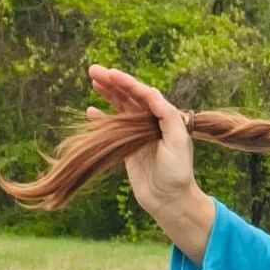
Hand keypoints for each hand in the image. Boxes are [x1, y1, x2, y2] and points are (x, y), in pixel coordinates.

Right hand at [86, 65, 202, 219]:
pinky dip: (102, 119)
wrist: (169, 199)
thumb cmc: (178, 172)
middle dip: (113, 83)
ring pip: (121, 108)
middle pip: (130, 97)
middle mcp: (152, 122)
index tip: (111, 74)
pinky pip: (113, 128)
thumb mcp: (178, 142)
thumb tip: (152, 93)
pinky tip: (91, 110)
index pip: (145, 95)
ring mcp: (138, 134)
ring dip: (108, 94)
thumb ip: (167, 117)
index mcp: (166, 118)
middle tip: (93, 70)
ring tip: (93, 80)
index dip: (128, 83)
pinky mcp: (128, 148)